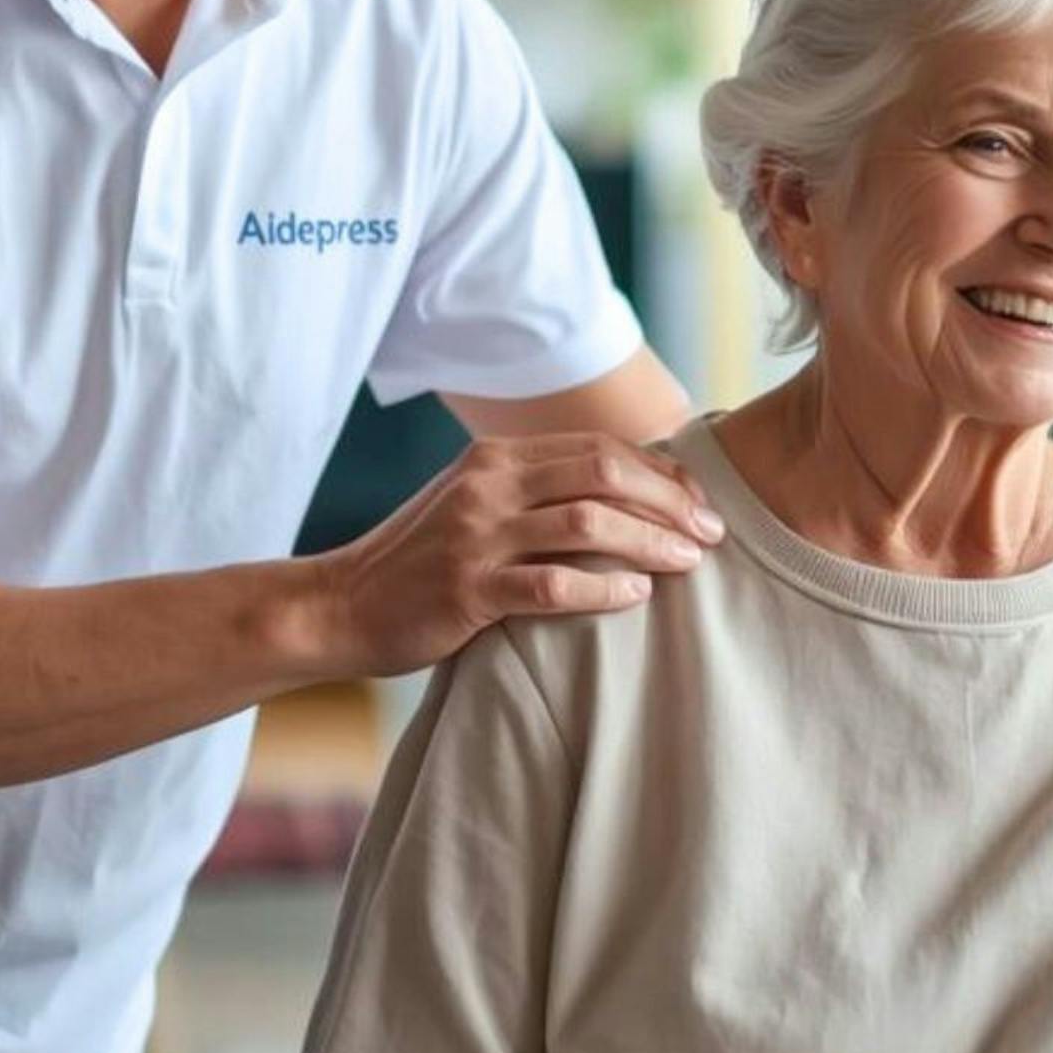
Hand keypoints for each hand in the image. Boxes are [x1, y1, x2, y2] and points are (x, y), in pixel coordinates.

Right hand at [310, 433, 727, 677]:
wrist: (341, 604)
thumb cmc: (420, 561)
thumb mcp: (472, 503)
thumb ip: (532, 490)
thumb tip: (622, 493)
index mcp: (495, 457)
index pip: (599, 448)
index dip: (661, 472)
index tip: (699, 502)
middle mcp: (488, 485)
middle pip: (604, 474)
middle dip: (670, 502)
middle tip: (712, 534)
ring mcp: (476, 537)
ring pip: (589, 523)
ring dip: (651, 541)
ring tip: (690, 563)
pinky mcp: (468, 591)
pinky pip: (553, 584)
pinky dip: (605, 587)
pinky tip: (637, 595)